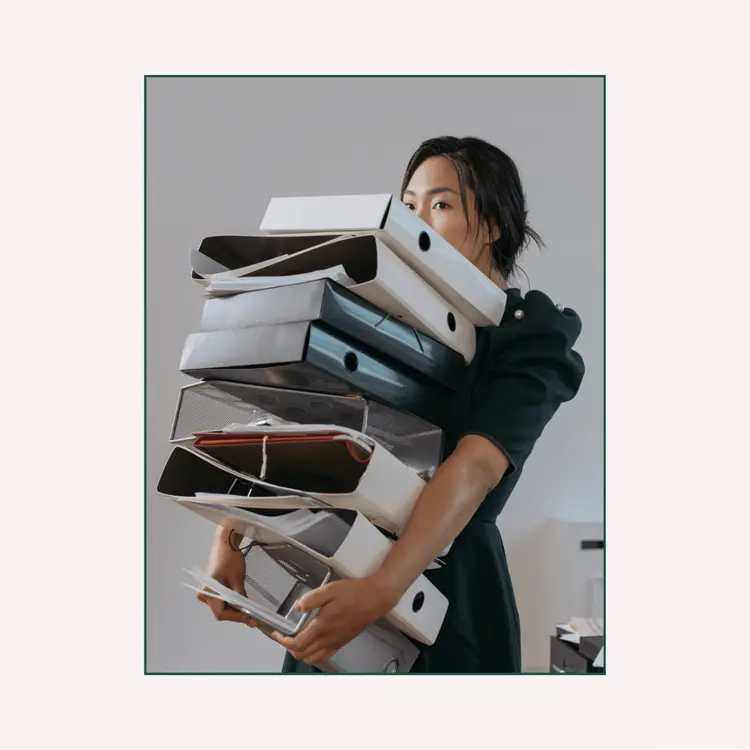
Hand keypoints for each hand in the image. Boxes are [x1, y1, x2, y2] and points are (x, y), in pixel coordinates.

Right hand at [196, 527, 256, 627]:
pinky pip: (220, 600)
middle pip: (220, 611)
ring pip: (221, 606)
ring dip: (234, 608)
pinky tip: (241, 602)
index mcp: (209, 591)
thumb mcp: (238, 579)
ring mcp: (206, 591)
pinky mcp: (210, 588)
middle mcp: (204, 594)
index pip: (221, 614)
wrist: (225, 543)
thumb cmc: (230, 558)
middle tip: (252, 617)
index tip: (250, 620)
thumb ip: (240, 597)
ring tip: (248, 610)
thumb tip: (247, 612)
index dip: (236, 618)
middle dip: (236, 614)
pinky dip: (231, 602)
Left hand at [271, 576, 399, 664]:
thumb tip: (297, 608)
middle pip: (302, 654)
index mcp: (322, 626)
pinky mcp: (343, 641)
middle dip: (289, 648)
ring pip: (313, 658)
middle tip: (284, 636)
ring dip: (301, 653)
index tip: (277, 634)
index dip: (283, 641)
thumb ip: (311, 599)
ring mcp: (336, 642)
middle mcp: (328, 638)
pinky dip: (314, 655)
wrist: (375, 598)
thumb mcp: (330, 589)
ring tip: (296, 640)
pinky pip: (325, 656)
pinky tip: (313, 644)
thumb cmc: (354, 593)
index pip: (297, 643)